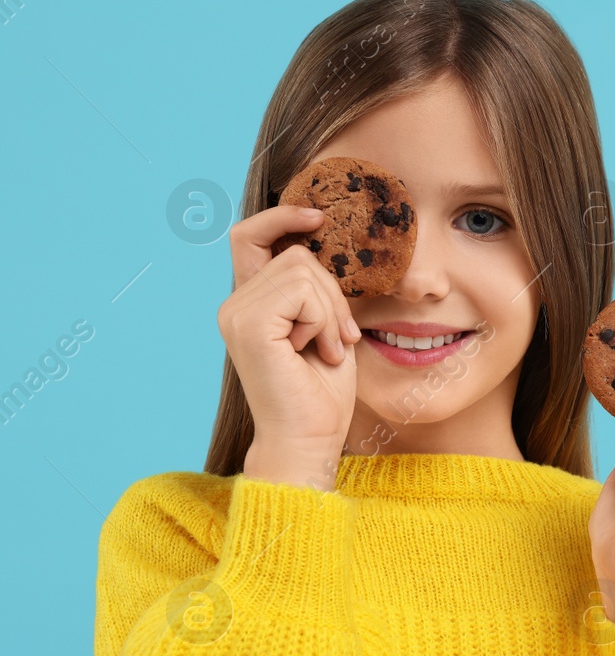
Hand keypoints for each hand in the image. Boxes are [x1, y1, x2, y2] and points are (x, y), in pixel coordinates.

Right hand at [220, 205, 361, 483]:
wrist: (310, 439)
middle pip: (296, 255)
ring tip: (327, 350)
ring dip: (331, 312)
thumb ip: (315, 289)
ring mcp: (237, 313)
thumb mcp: (324, 325)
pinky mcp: (249, 325)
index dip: (282, 217)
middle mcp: (234, 304)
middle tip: (339, 339)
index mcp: (249, 302)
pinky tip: (318, 353)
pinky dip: (324, 321)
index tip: (319, 217)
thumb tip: (324, 241)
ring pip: (303, 270)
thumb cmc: (321, 391)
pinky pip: (303, 292)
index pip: (250, 235)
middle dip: (333, 294)